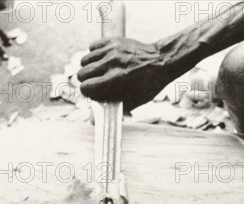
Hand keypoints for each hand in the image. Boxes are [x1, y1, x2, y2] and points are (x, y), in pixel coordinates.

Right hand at [78, 34, 204, 110]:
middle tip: (95, 82)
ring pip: (84, 60)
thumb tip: (91, 122)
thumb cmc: (147, 85)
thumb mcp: (132, 102)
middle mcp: (111, 64)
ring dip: (88, 67)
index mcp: (115, 80)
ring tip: (98, 71)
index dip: (88, 92)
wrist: (162, 61)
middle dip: (86, 80)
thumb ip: (110, 110)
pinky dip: (94, 54)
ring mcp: (112, 51)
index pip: (85, 87)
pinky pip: (92, 47)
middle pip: (81, 73)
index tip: (93, 93)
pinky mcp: (113, 41)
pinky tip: (102, 60)